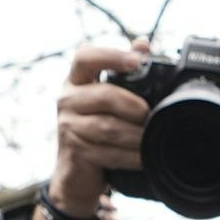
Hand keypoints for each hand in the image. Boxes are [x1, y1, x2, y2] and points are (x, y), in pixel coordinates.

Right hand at [36, 39, 154, 219]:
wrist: (77, 176)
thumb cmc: (96, 133)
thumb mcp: (108, 101)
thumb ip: (124, 73)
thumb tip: (142, 43)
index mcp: (76, 81)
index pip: (85, 57)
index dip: (110, 55)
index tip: (137, 61)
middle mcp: (67, 100)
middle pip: (105, 95)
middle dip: (135, 107)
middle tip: (151, 116)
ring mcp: (67, 126)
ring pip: (109, 127)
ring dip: (136, 135)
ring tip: (152, 139)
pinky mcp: (74, 151)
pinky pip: (108, 152)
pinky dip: (131, 156)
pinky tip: (142, 158)